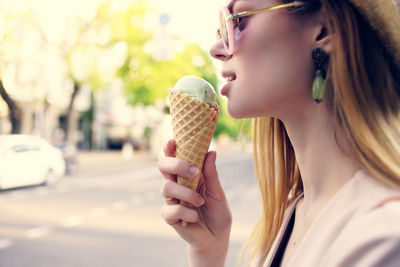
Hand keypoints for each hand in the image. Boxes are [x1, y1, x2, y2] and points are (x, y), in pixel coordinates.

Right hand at [157, 139, 231, 266]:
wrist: (217, 238)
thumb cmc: (218, 212)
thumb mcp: (218, 192)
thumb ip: (212, 174)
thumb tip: (211, 151)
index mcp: (187, 174)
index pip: (174, 157)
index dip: (170, 148)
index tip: (173, 141)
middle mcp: (177, 184)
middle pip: (163, 167)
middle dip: (175, 165)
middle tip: (193, 171)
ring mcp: (172, 200)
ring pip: (166, 187)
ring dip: (185, 193)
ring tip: (201, 202)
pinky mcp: (170, 216)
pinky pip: (170, 209)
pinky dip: (185, 211)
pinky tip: (195, 216)